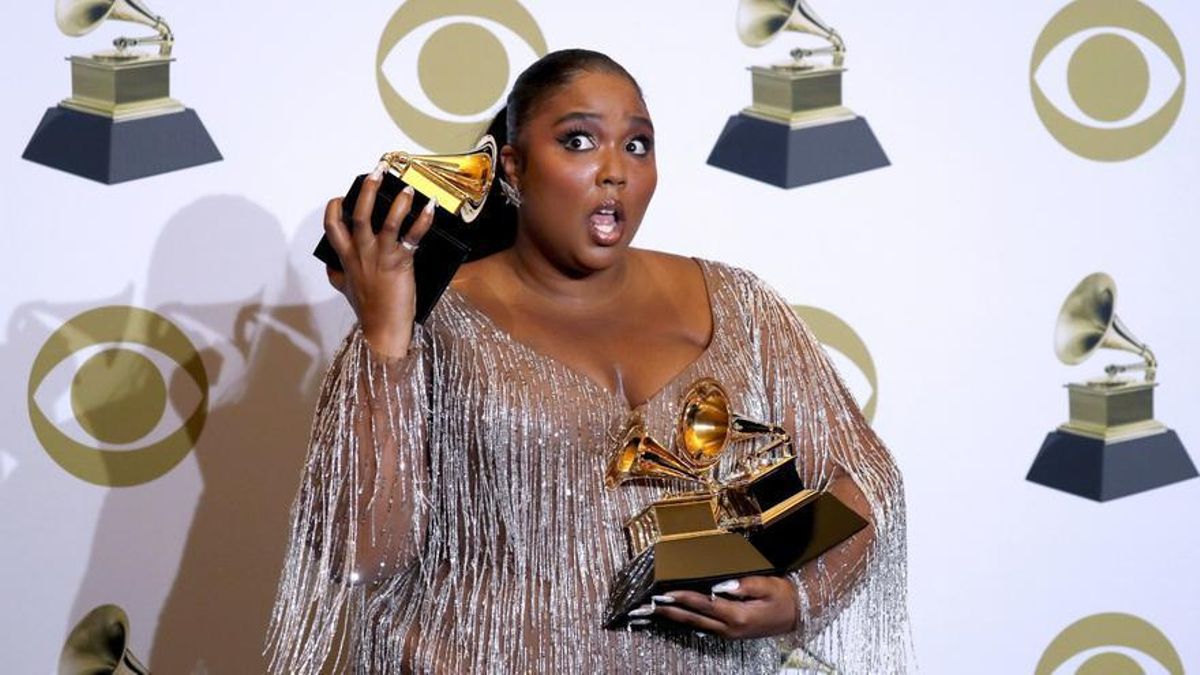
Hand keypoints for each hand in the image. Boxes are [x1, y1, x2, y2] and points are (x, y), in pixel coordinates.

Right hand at [323, 163, 436, 356]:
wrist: (383, 328)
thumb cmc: (367, 310)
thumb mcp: (345, 289)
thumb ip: (337, 275)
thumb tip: (332, 268)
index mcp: (346, 257)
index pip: (333, 225)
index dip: (335, 207)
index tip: (342, 196)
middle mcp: (361, 252)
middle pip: (359, 213)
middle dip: (369, 189)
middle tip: (378, 171)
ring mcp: (380, 256)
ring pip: (386, 220)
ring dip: (398, 201)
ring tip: (407, 187)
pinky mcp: (400, 262)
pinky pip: (412, 235)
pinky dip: (423, 220)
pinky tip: (430, 207)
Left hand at [628, 576, 797, 638]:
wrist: (797, 615)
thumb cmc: (783, 597)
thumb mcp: (768, 586)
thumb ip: (743, 585)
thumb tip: (718, 584)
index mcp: (737, 615)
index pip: (703, 604)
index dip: (682, 597)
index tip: (663, 592)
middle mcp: (729, 628)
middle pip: (692, 618)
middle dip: (668, 611)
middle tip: (647, 606)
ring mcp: (728, 633)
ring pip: (694, 624)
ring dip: (673, 617)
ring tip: (653, 612)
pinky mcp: (728, 633)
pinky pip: (702, 627)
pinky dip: (685, 621)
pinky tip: (674, 617)